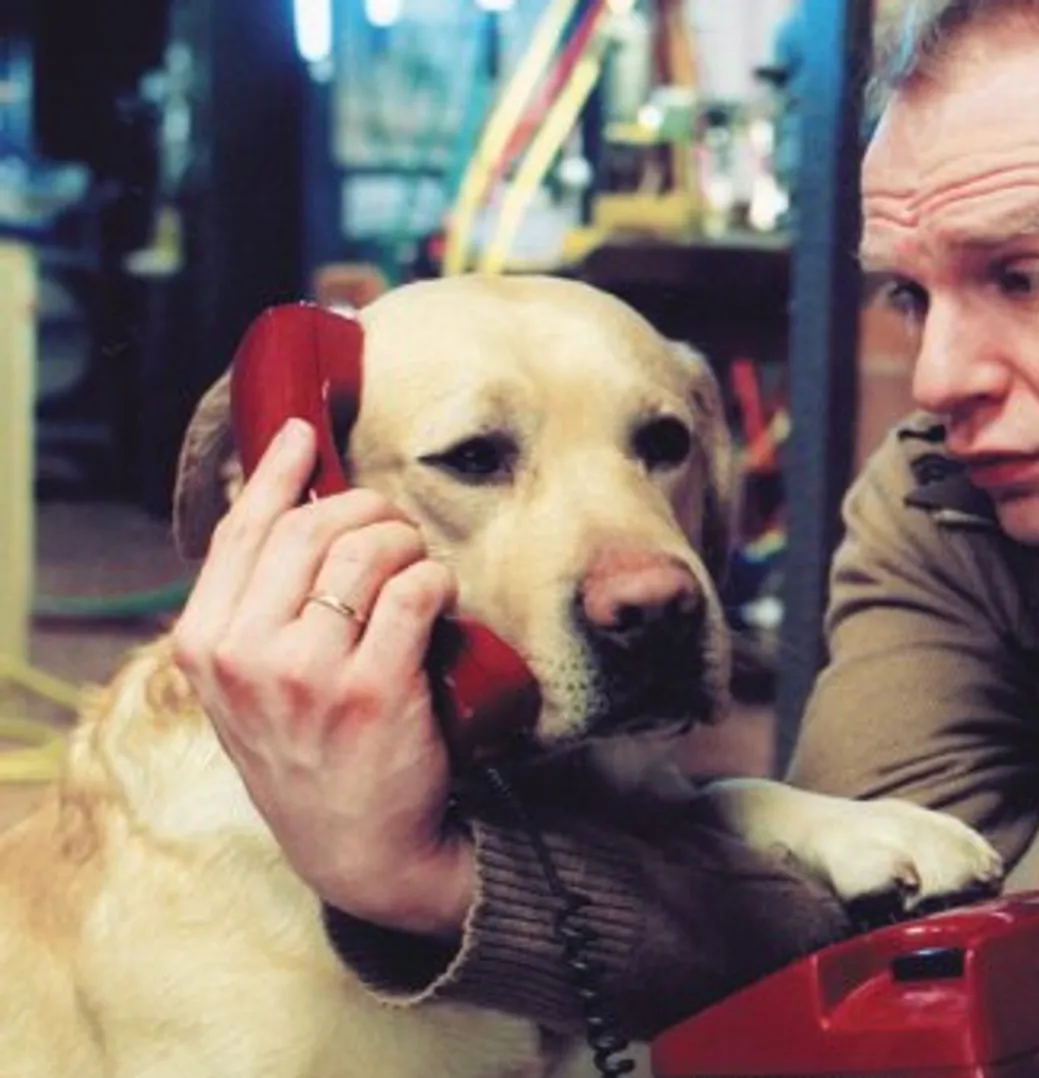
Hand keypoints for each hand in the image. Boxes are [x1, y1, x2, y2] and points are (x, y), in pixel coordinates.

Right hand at [170, 418, 474, 935]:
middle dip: (366, 509)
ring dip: (406, 543)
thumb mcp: (249, 682)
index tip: (303, 434)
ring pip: (365, 552)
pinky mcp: (373, 691)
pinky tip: (438, 598)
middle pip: (311, 530)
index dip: (277, 473)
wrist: (356, 846)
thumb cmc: (311, 750)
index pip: (240, 532)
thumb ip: (255, 606)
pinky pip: (414, 593)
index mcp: (204, 644)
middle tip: (395, 527)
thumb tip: (285, 506)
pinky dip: (435, 581)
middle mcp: (244, 655)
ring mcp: (306, 675)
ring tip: (417, 568)